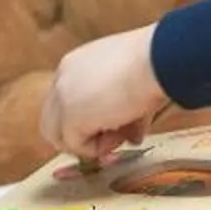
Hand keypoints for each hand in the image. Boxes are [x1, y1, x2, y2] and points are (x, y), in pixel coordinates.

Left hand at [39, 27, 168, 166]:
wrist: (156, 60)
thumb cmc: (154, 65)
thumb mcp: (133, 86)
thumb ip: (125, 111)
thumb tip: (133, 138)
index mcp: (76, 64)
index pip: (67, 102)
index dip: (89, 121)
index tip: (117, 127)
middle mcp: (62, 78)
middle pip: (54, 121)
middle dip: (83, 136)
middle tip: (114, 138)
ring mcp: (62, 97)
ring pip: (58, 136)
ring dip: (89, 144)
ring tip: (120, 136)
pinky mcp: (70, 116)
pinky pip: (76, 146)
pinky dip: (98, 149)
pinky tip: (119, 135)